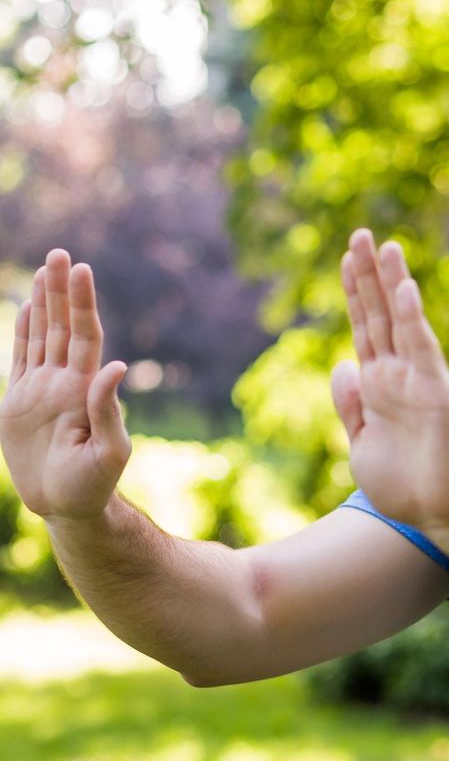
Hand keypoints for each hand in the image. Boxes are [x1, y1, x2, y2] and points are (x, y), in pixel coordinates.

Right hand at [0, 250, 130, 520]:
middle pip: (64, 327)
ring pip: (43, 336)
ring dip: (44, 303)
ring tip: (46, 269)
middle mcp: (66, 382)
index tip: (82, 270)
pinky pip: (21, 357)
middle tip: (61, 254)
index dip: (83, 304)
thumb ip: (109, 410)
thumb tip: (116, 366)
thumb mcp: (109, 451)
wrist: (66, 506)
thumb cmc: (94, 485)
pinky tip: (27, 307)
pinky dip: (24, 331)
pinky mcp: (20, 403)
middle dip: (62, 292)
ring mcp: (43, 389)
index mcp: (85, 388)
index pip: (85, 335)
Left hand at [331, 229, 448, 536]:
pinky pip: (421, 347)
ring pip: (400, 321)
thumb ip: (351, 406)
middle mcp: (397, 375)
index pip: (365, 328)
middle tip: (360, 234)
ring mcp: (417, 379)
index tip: (345, 259)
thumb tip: (342, 366)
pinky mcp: (435, 390)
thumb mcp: (360, 444)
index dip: (355, 294)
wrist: (439, 513)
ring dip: (391, 283)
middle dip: (368, 275)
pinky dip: (413, 318)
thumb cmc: (404, 485)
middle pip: (379, 314)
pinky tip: (404, 288)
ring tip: (383, 244)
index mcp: (378, 386)